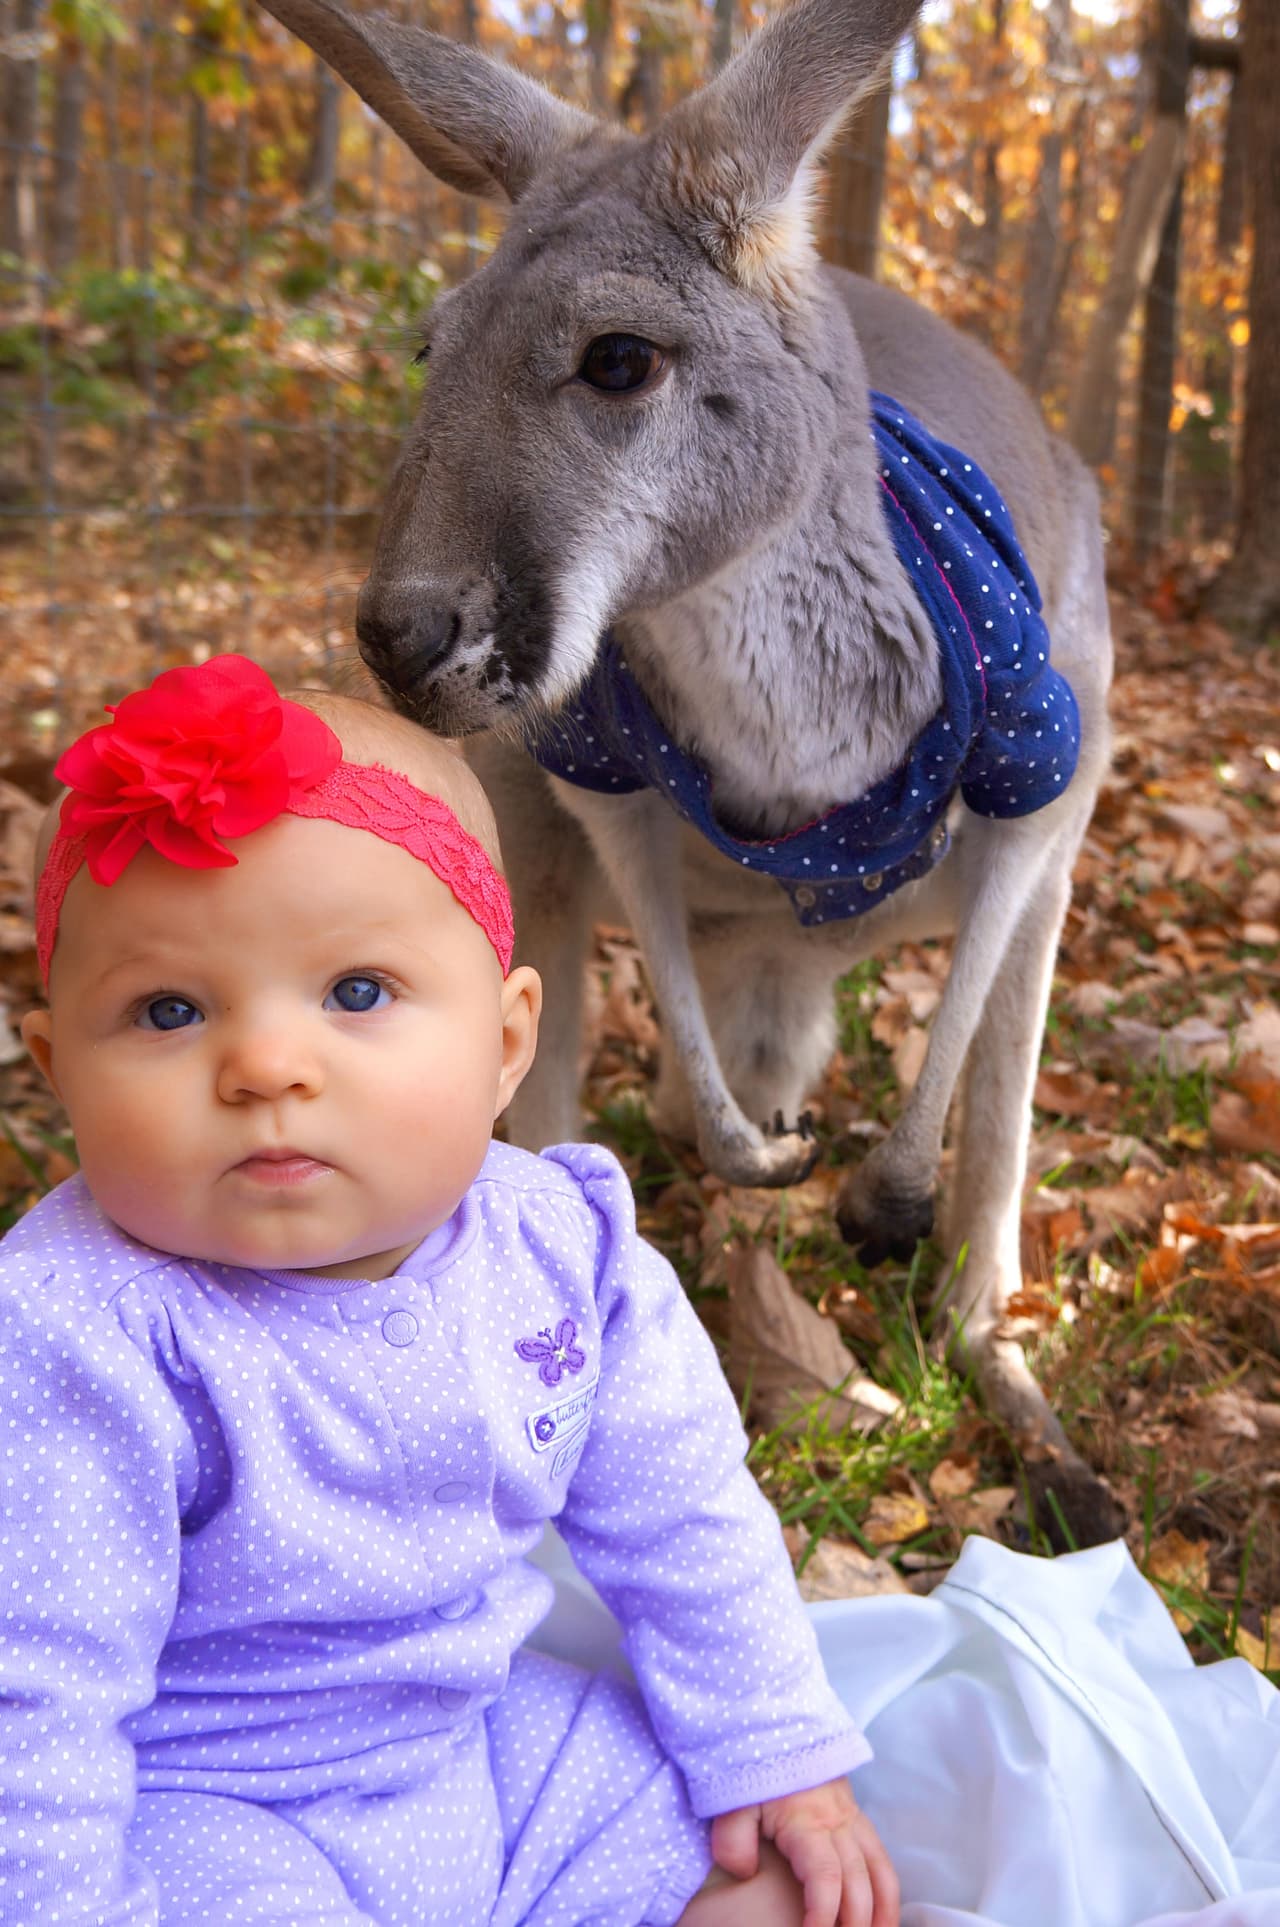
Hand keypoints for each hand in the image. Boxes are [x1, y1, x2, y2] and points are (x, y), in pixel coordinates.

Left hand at [709, 1777, 898, 1926]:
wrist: (776, 1722)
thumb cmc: (753, 1765)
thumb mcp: (733, 1800)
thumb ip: (733, 1840)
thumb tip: (744, 1873)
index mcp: (806, 1822)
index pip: (825, 1876)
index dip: (823, 1913)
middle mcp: (837, 1823)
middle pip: (859, 1882)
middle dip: (857, 1922)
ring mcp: (851, 1818)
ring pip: (881, 1871)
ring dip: (885, 1910)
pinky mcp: (856, 1816)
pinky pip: (881, 1856)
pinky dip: (887, 1888)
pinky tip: (884, 1912)